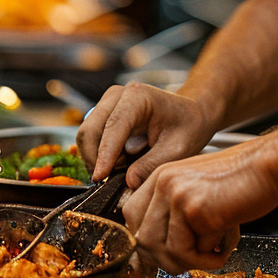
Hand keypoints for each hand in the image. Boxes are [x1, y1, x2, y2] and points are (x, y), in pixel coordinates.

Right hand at [76, 83, 217, 186]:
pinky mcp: (105, 114)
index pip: (113, 126)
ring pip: (87, 134)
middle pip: (91, 129)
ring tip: (124, 166)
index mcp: (138, 97)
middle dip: (96, 158)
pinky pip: (91, 138)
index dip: (104, 154)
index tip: (100, 178)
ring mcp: (109, 103)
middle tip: (111, 180)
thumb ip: (152, 165)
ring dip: (97, 157)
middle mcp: (118, 95)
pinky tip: (122, 160)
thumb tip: (128, 182)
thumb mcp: (178, 149)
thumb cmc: (188, 127)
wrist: (190, 113)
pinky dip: (100, 153)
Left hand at [122, 139, 277, 273]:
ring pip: (164, 251)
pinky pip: (191, 253)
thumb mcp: (198, 187)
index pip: (131, 217)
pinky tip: (227, 243)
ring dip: (191, 262)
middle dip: (167, 259)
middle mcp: (164, 182)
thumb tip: (159, 251)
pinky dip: (210, 258)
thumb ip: (174, 211)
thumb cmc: (242, 178)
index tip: (168, 253)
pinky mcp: (195, 209)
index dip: (148, 242)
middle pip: (142, 239)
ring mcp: (177, 194)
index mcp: (161, 175)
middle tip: (194, 259)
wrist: (270, 164)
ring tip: (214, 252)